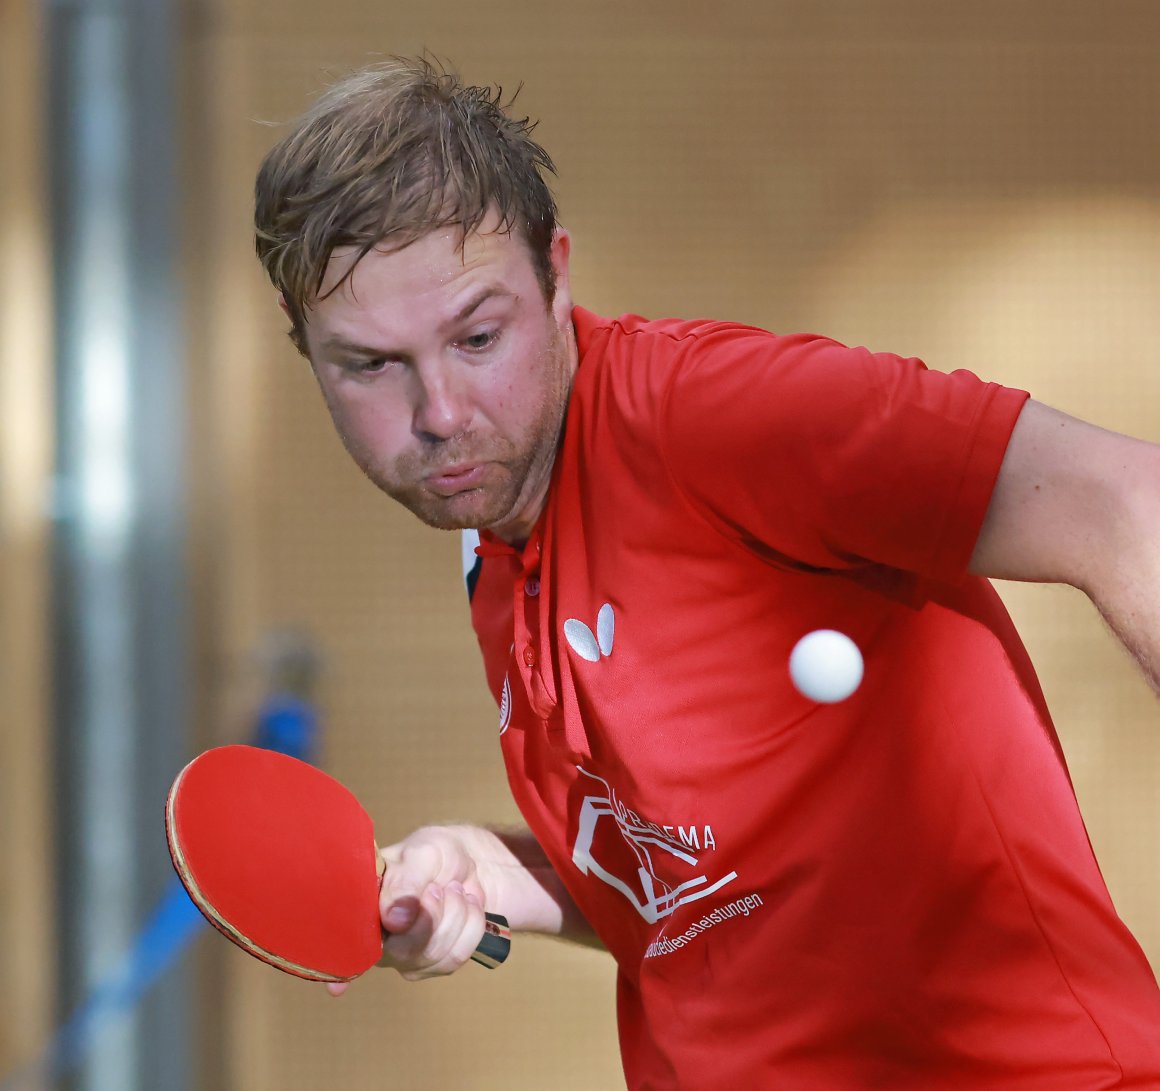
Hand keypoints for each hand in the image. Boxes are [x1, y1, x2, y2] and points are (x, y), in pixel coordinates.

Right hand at [326, 826, 490, 995]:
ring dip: (456, 915)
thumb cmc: (436, 855)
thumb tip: (393, 921)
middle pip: (404, 951)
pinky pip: (456, 957)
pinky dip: (470, 925)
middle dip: (433, 915)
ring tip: (453, 891)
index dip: (359, 948)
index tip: (389, 930)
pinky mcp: (433, 964)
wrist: (471, 865)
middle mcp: (376, 938)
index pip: (352, 939)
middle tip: (437, 887)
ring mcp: (405, 956)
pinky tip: (465, 906)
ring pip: (434, 954)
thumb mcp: (423, 852)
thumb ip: (406, 881)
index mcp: (363, 907)